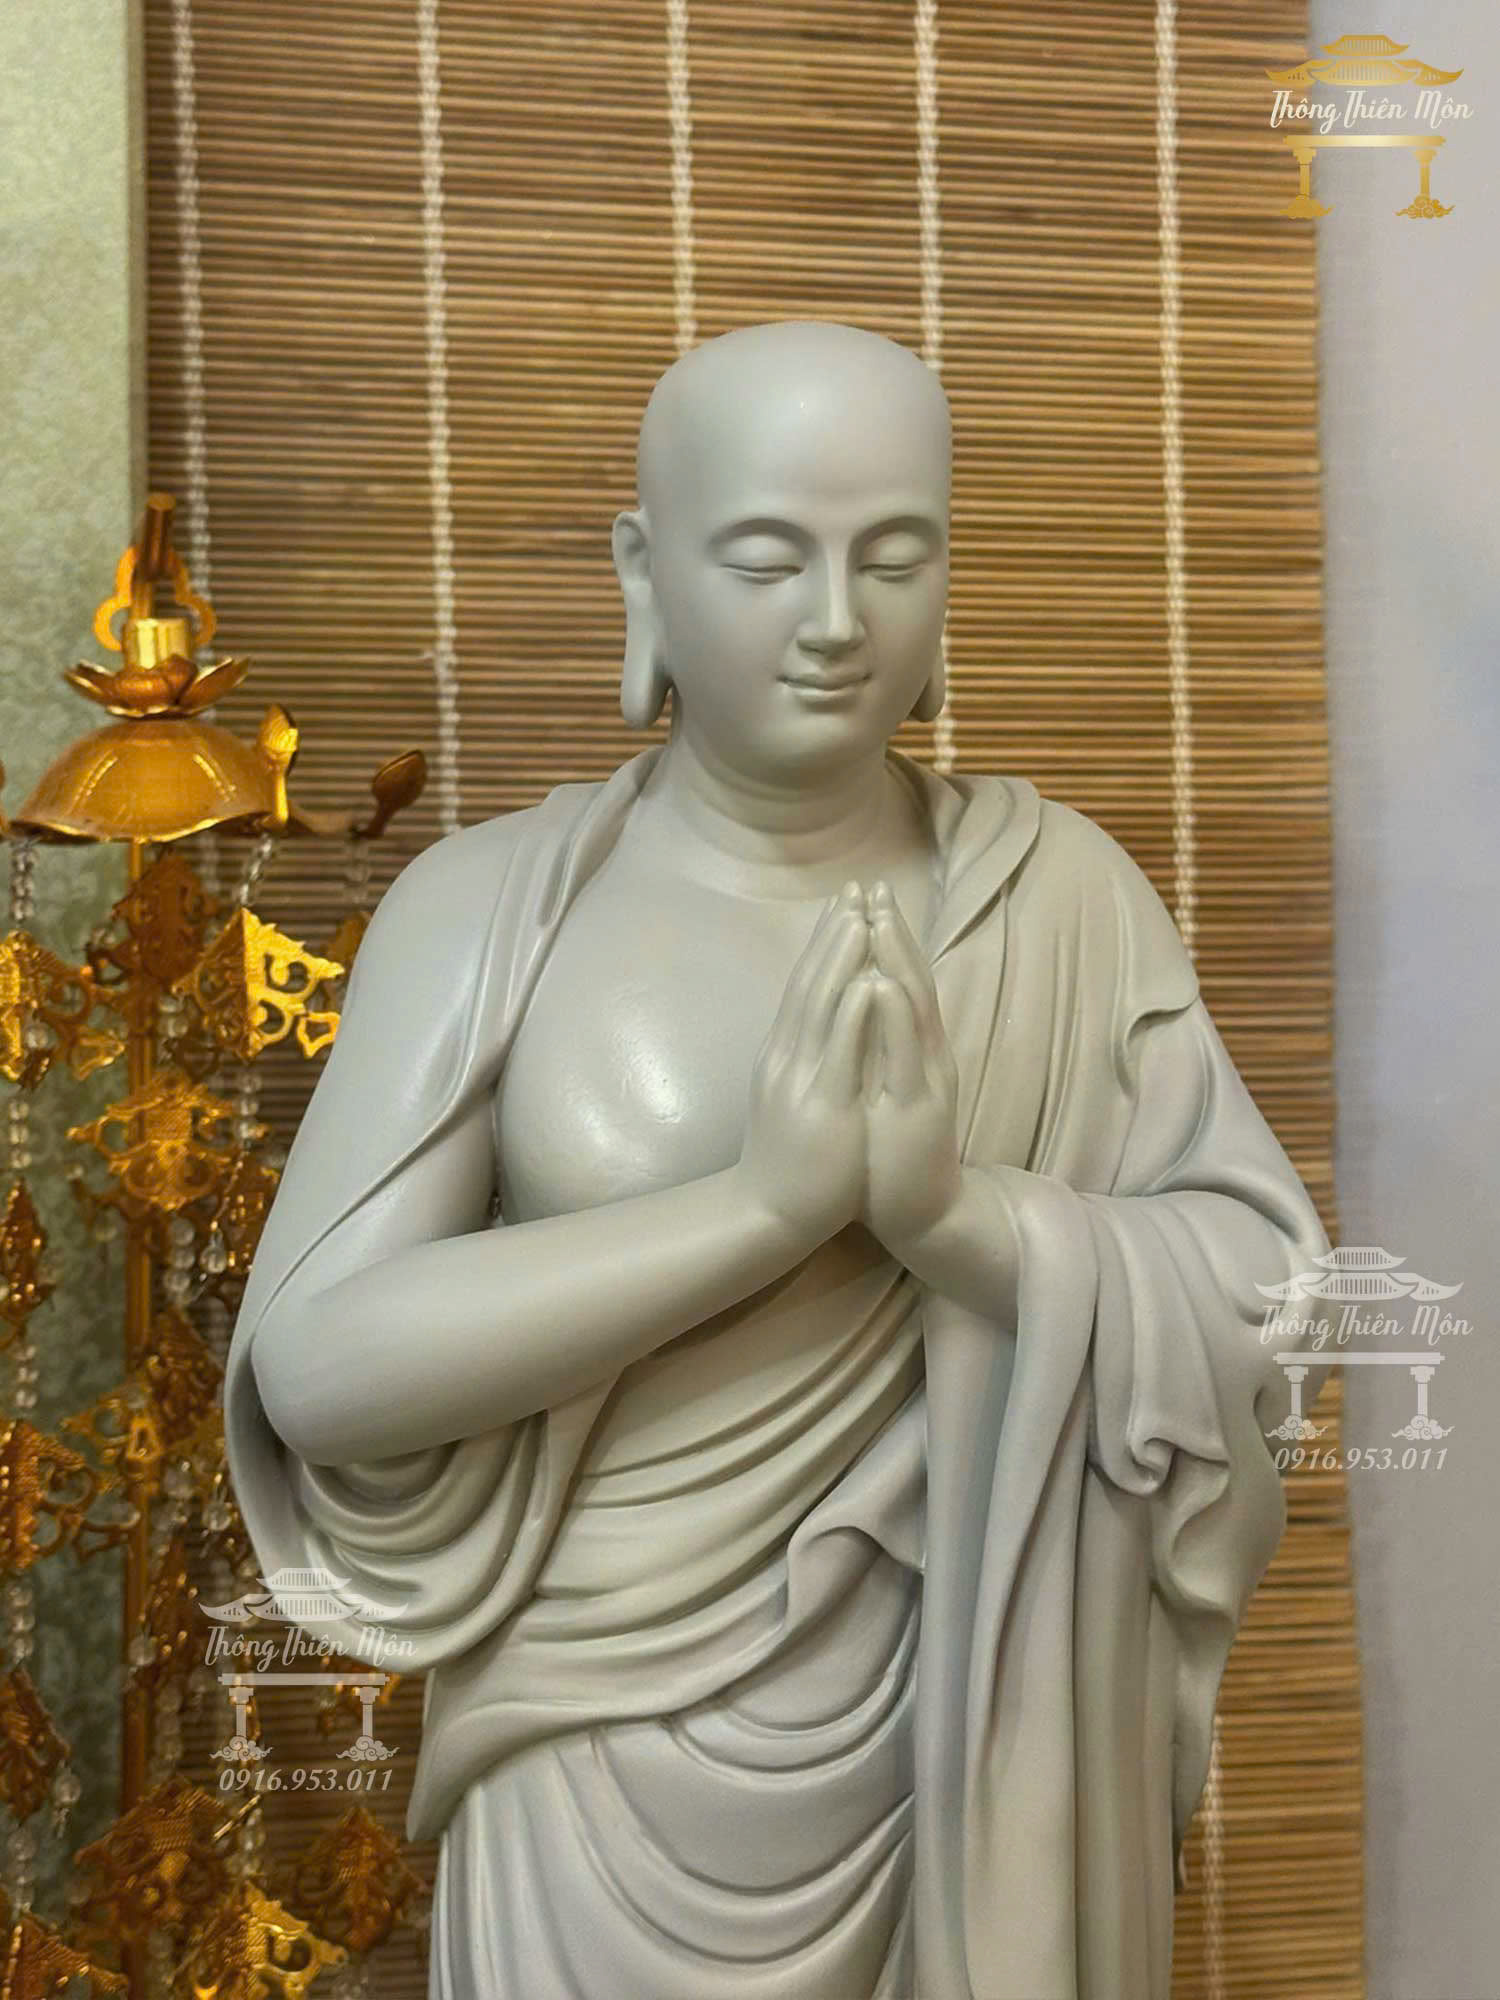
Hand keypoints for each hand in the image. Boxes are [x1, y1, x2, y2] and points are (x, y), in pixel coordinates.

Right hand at [738, 882, 875, 1245]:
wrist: (766, 1214)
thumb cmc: (787, 1159)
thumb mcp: (790, 1096)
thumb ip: (803, 1058)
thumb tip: (815, 1022)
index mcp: (784, 1054)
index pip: (805, 986)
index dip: (824, 943)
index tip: (844, 904)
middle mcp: (788, 1058)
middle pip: (812, 984)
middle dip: (834, 934)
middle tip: (855, 888)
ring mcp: (803, 1081)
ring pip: (824, 1009)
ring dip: (842, 961)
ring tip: (860, 918)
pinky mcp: (823, 1108)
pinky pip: (840, 1055)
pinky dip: (854, 1016)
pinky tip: (868, 983)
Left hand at [860, 880, 962, 1255]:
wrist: (923, 1213)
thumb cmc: (892, 1150)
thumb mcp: (879, 1088)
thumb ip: (874, 1047)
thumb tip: (857, 1002)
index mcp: (911, 1050)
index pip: (898, 980)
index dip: (884, 937)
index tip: (864, 894)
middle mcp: (925, 1056)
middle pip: (911, 981)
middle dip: (893, 932)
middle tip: (876, 886)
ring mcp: (925, 1080)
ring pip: (913, 1009)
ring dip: (897, 959)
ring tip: (880, 917)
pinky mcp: (918, 1109)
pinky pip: (904, 1055)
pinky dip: (894, 1016)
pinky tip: (881, 984)